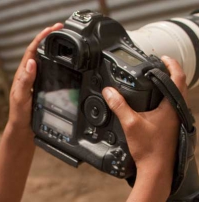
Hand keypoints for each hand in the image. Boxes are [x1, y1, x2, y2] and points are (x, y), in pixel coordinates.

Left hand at [8, 23, 63, 132]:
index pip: (32, 51)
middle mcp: (28, 74)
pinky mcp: (40, 86)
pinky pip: (48, 70)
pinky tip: (62, 62)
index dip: (41, 38)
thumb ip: (26, 81)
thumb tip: (32, 62)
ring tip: (62, 39)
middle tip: (61, 29)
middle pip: (38, 51)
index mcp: (23, 74)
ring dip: (51, 48)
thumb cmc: (20, 114)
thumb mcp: (22, 97)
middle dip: (48, 38)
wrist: (23, 129)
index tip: (52, 29)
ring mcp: (34, 80)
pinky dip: (54, 62)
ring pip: (43, 60)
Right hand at [102, 56, 186, 200]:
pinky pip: (170, 105)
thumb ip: (119, 105)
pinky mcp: (171, 125)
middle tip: (156, 65)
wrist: (157, 169)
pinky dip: (163, 96)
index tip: (163, 57)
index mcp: (172, 106)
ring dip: (166, 84)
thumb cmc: (150, 149)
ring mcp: (175, 118)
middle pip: (178, 84)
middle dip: (169, 72)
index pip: (178, 78)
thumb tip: (109, 91)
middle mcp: (177, 111)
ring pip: (175, 95)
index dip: (171, 64)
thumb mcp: (130, 124)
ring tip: (153, 79)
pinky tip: (151, 100)